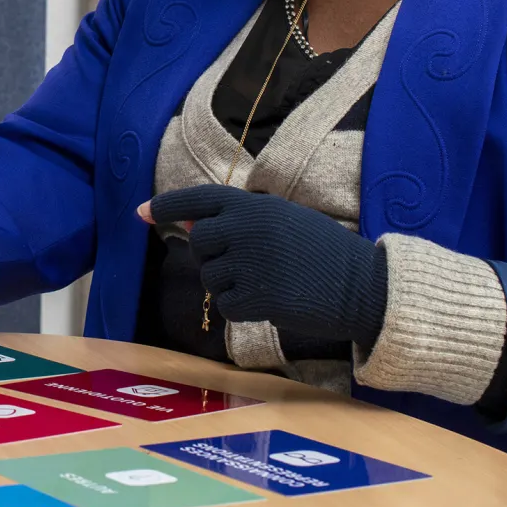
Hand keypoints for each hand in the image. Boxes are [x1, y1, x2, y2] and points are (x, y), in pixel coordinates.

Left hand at [138, 184, 388, 345]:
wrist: (365, 286)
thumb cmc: (323, 252)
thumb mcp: (281, 221)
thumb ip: (236, 219)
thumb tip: (187, 223)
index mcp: (255, 205)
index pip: (198, 198)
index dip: (167, 204)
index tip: (141, 211)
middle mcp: (247, 229)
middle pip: (199, 243)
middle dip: (212, 256)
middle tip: (245, 264)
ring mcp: (250, 264)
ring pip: (209, 277)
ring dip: (228, 284)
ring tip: (267, 281)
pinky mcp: (257, 298)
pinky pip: (224, 306)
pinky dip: (238, 309)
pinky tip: (267, 302)